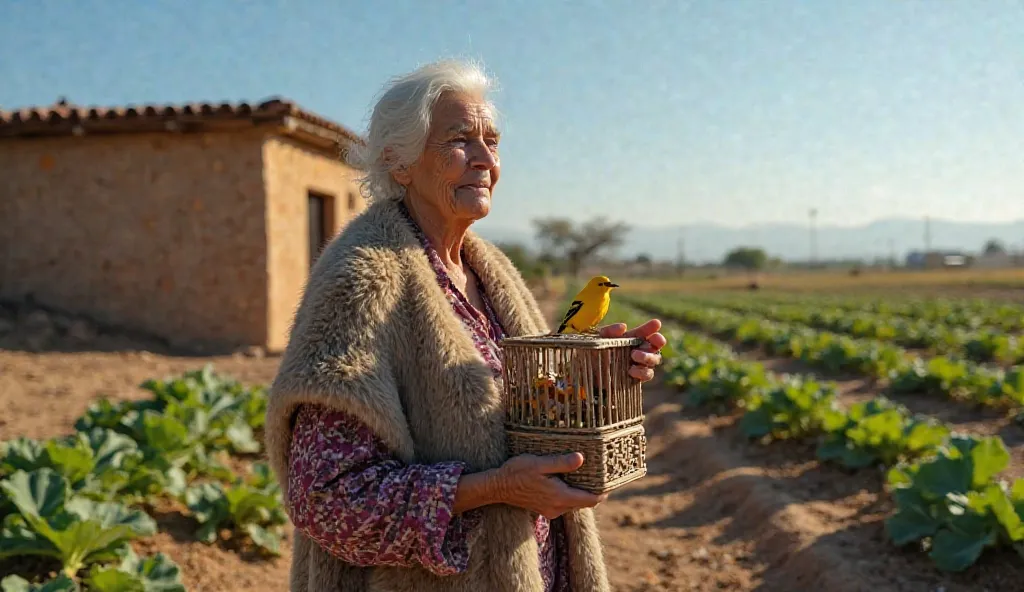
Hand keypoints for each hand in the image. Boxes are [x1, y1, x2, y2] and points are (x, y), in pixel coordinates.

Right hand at [491, 453, 607, 518]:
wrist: (497, 487)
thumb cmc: (517, 472)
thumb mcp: (539, 463)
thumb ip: (561, 463)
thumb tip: (581, 459)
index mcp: (560, 497)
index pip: (591, 500)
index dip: (603, 491)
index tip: (611, 480)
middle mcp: (558, 508)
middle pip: (585, 502)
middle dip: (593, 490)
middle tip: (601, 473)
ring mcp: (551, 510)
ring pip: (574, 503)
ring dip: (581, 491)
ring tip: (585, 473)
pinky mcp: (545, 508)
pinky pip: (564, 503)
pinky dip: (570, 493)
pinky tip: (567, 479)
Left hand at [599, 319, 665, 381]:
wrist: (590, 375)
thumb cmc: (597, 353)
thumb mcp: (600, 340)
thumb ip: (609, 331)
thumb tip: (623, 327)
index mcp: (632, 339)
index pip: (646, 332)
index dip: (652, 327)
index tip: (656, 323)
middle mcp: (640, 350)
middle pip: (657, 345)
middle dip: (657, 341)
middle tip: (651, 340)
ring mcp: (641, 364)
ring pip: (655, 359)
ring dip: (648, 356)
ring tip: (634, 355)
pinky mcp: (638, 378)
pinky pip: (648, 374)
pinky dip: (642, 371)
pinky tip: (631, 370)